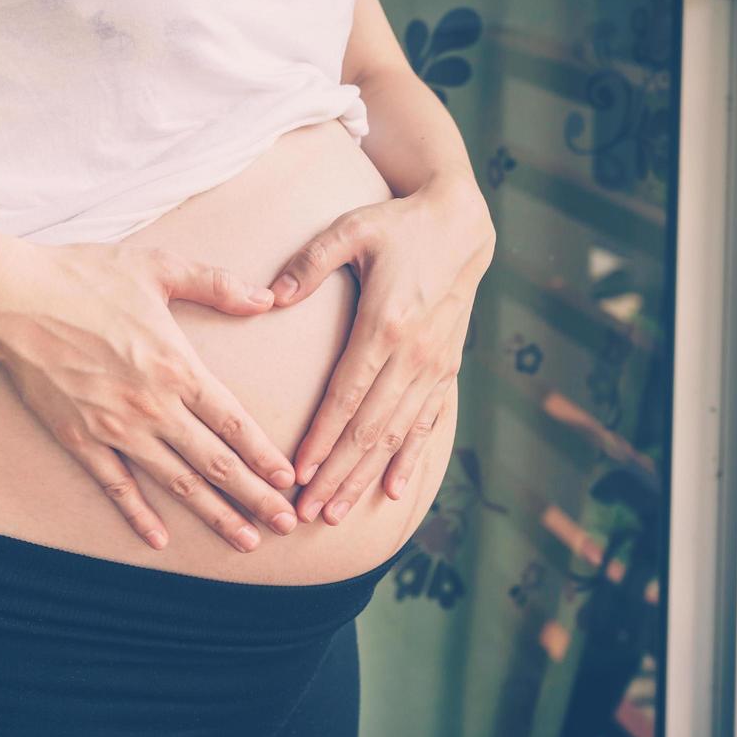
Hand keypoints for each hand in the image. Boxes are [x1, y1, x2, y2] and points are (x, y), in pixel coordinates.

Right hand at [0, 239, 301, 552]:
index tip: (291, 482)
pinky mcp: (79, 439)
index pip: (234, 422)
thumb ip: (216, 284)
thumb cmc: (85, 277)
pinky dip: (138, 515)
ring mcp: (115, 428)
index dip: (265, 456)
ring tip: (245, 542)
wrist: (11, 299)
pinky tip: (159, 541)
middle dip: (256, 497)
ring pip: (176, 482)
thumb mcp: (158, 267)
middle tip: (286, 527)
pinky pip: (116, 486)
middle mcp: (152, 406)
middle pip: (216, 462)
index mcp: (177, 367)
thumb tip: (267, 297)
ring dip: (214, 515)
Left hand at [268, 176, 494, 524]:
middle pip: (369, 429)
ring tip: (336, 511)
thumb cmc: (398, 225)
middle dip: (337, 474)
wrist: (462, 223)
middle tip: (306, 512)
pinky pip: (427, 423)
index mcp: (386, 324)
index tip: (298, 474)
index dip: (322, 439)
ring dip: (365, 476)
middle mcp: (414, 354)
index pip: (346, 396)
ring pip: (396, 435)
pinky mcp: (447, 369)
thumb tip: (274, 296)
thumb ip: (310, 261)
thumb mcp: (351, 228)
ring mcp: (434, 365)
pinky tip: (393, 490)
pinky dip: (410, 459)